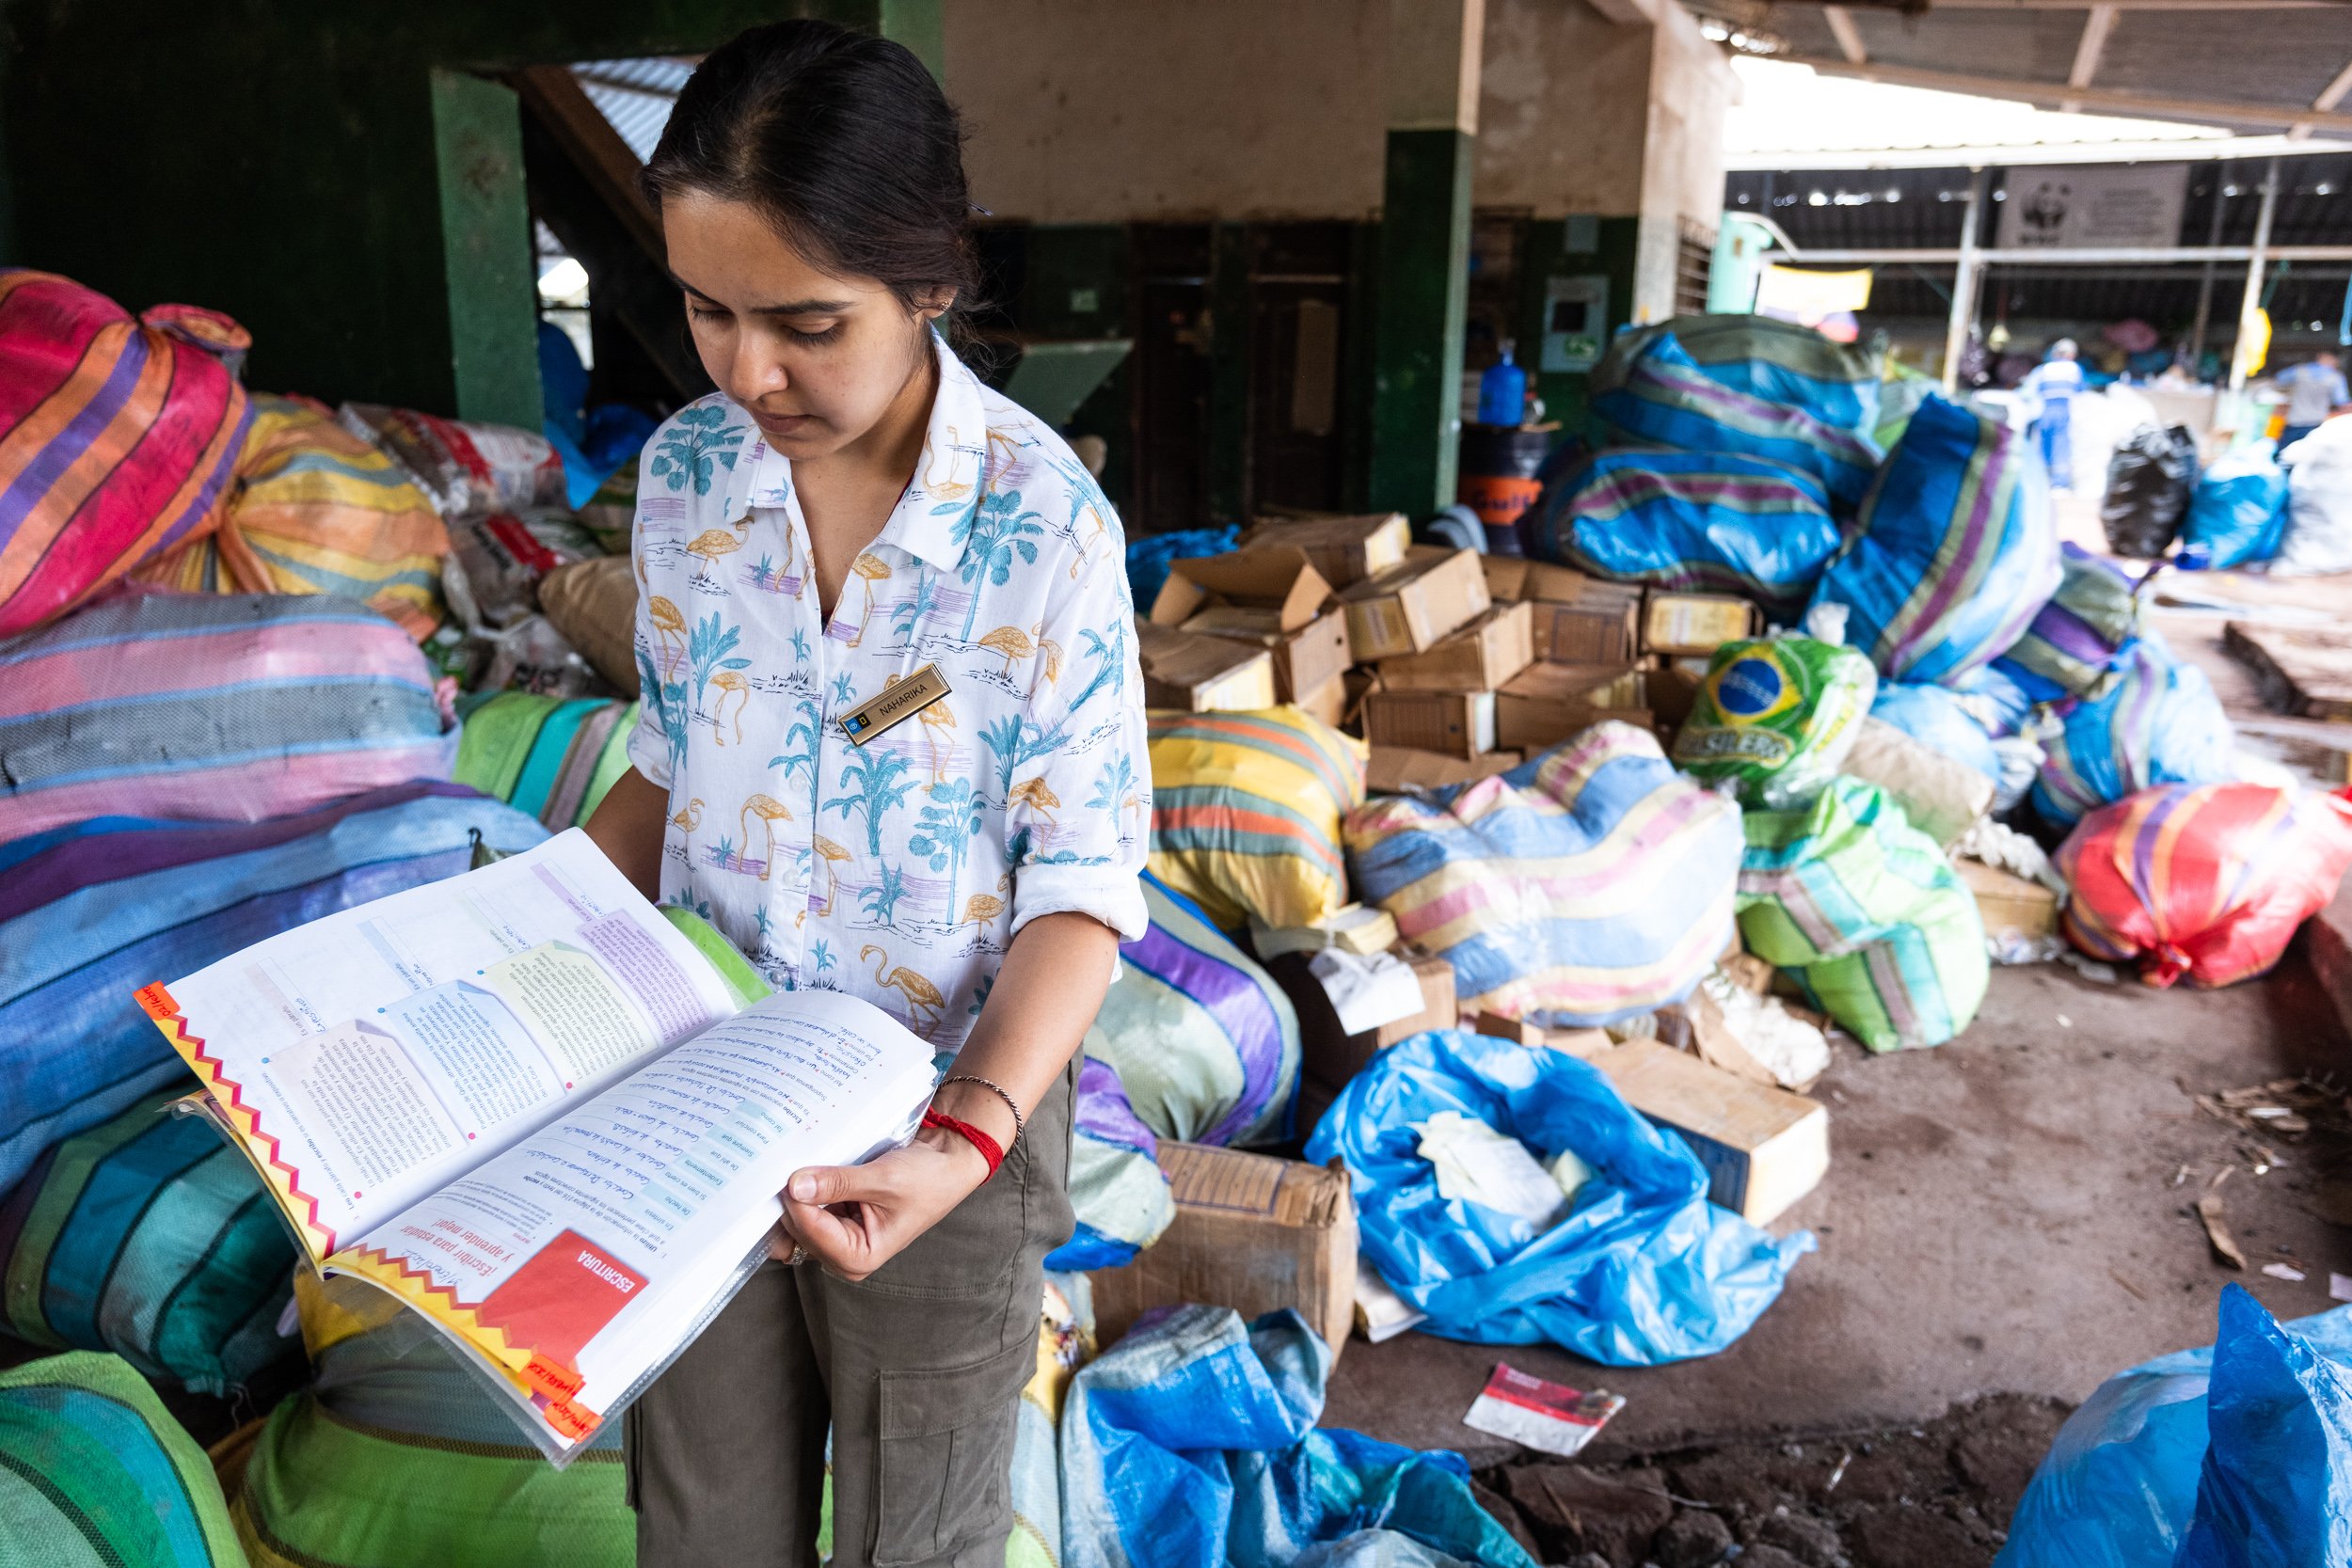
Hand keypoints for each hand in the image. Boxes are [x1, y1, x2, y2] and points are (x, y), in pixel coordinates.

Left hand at [771, 1125, 991, 1280]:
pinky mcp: (835, 1214)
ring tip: (801, 1159)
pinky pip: (807, 1202)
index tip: (788, 1169)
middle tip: (789, 1160)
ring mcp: (838, 1234)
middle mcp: (844, 1253)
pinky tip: (810, 1163)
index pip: (810, 1231)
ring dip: (796, 1189)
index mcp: (859, 1257)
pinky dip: (805, 1184)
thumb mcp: (884, 1179)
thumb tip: (794, 1185)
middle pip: (797, 1228)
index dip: (795, 1200)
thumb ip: (838, 1183)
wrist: (946, 1160)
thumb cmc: (929, 1179)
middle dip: (793, 1196)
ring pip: (797, 1214)